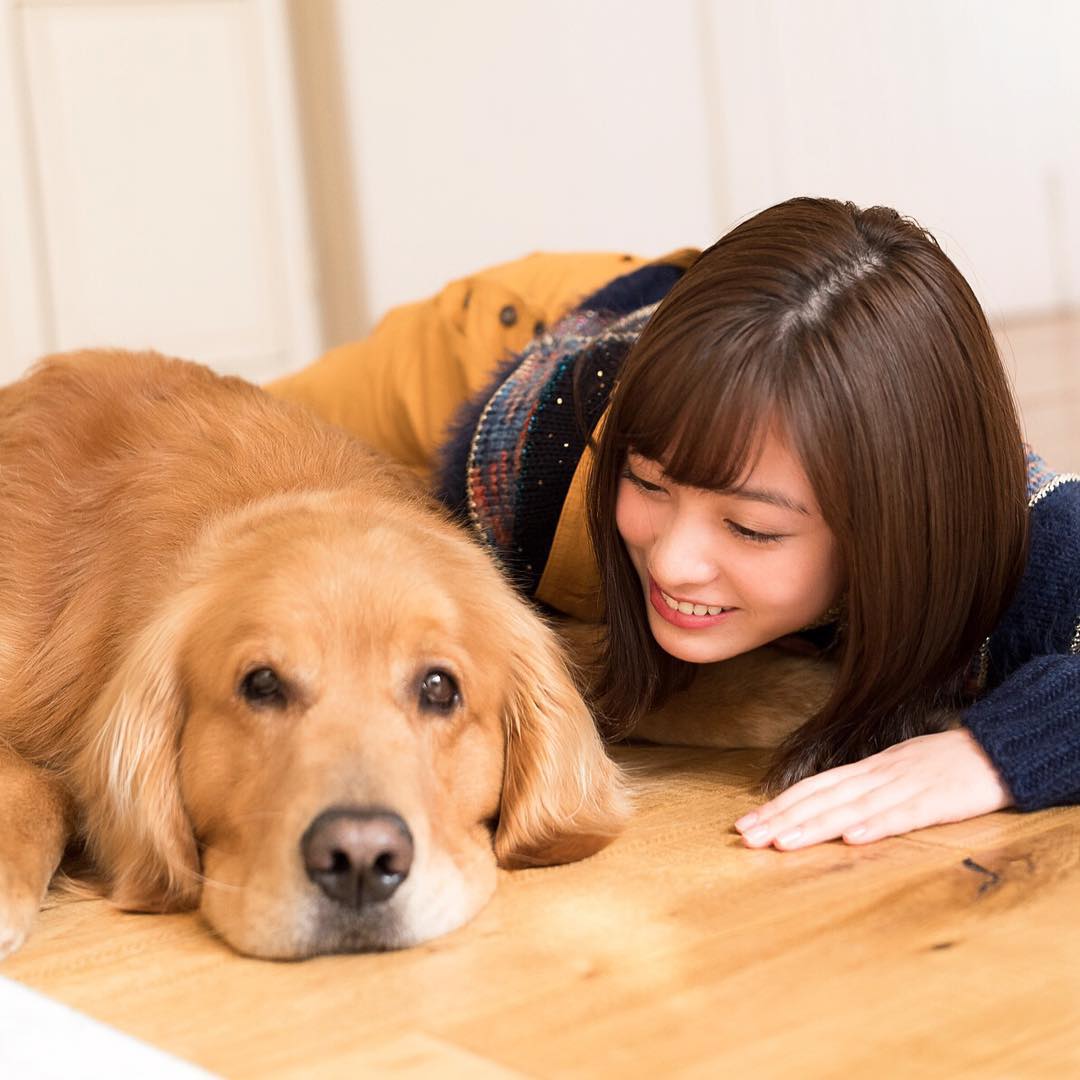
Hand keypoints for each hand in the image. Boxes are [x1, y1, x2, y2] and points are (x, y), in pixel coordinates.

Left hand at [734, 728, 1012, 849]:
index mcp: (866, 770)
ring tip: (782, 843)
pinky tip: (851, 839)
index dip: (778, 806)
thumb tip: (823, 807)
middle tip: (745, 837)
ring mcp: (905, 787)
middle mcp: (877, 776)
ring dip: (815, 826)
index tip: (744, 824)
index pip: (812, 788)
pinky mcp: (936, 802)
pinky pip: (902, 816)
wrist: (996, 748)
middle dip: (781, 819)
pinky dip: (875, 826)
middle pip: (821, 798)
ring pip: (852, 808)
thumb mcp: (894, 772)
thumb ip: (861, 788)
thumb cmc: (942, 764)